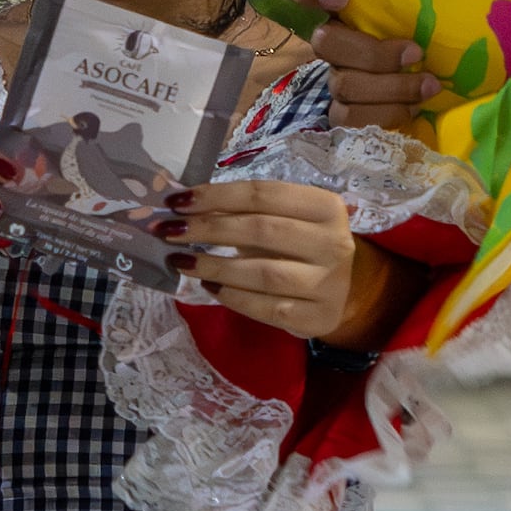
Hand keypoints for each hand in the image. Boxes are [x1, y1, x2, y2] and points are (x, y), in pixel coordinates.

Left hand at [167, 176, 391, 342]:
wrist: (342, 293)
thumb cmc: (300, 247)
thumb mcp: (281, 221)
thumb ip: (242, 213)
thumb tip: (184, 207)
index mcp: (325, 206)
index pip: (263, 193)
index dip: (216, 195)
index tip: (176, 202)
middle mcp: (334, 243)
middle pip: (261, 229)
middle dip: (208, 229)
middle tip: (168, 232)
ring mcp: (329, 283)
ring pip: (263, 273)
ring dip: (215, 266)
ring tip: (181, 261)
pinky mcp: (317, 317)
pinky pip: (266, 308)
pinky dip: (233, 297)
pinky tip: (209, 287)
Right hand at [287, 0, 440, 129]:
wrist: (439, 87)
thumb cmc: (430, 39)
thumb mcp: (425, 11)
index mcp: (346, 8)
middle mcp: (332, 41)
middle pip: (324, 42)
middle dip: (375, 54)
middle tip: (416, 53)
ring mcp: (335, 78)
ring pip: (343, 85)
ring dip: (392, 87)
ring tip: (429, 85)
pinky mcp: (343, 115)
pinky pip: (352, 118)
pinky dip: (388, 113)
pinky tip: (413, 107)